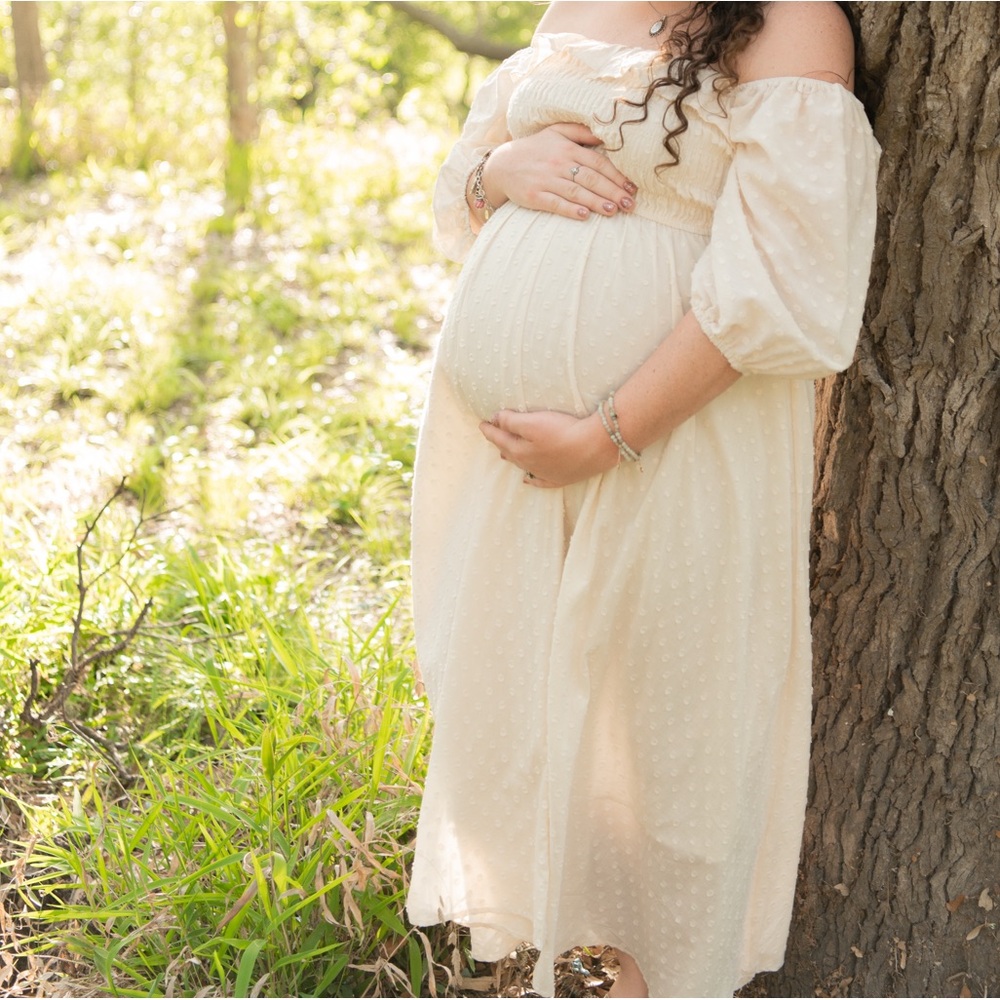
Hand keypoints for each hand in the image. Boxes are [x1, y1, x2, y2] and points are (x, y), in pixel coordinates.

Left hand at [479, 408, 619, 487]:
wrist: (595, 446)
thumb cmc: (563, 431)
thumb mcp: (533, 422)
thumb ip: (511, 421)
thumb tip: (494, 419)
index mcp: (520, 450)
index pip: (499, 438)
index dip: (489, 429)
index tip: (482, 423)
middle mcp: (529, 465)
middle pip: (510, 452)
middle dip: (500, 443)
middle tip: (493, 435)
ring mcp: (546, 474)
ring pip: (523, 466)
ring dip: (513, 459)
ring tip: (505, 454)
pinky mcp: (562, 478)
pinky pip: (541, 481)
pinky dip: (532, 480)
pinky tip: (528, 480)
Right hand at [485, 123, 636, 221]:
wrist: (501, 165)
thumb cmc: (534, 150)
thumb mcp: (556, 133)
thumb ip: (581, 132)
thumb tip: (607, 135)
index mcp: (567, 148)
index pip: (598, 162)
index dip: (616, 175)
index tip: (631, 187)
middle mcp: (558, 163)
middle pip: (591, 178)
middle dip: (612, 192)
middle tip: (630, 204)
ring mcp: (546, 180)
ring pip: (576, 192)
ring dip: (596, 202)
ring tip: (613, 211)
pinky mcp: (534, 196)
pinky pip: (555, 203)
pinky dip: (570, 209)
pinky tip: (584, 215)